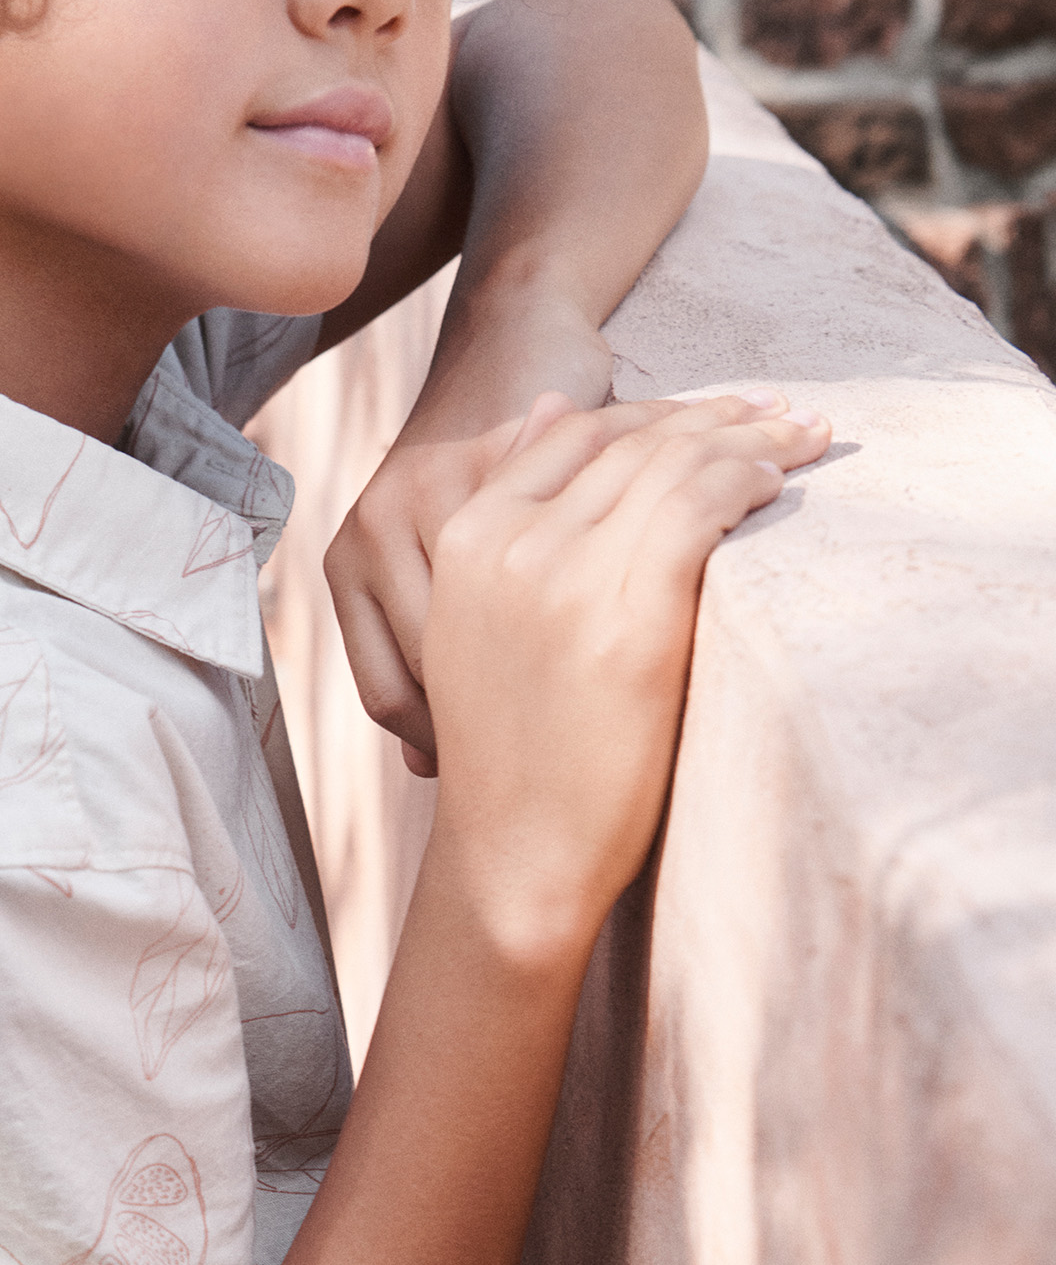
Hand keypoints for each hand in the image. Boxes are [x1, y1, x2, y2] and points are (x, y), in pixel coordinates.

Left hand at [323, 292, 623, 777]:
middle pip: (429, 669)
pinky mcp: (483, 468)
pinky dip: (568, 585)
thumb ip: (437, 647)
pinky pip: (523, 557)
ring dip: (533, 662)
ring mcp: (421, 500)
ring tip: (582, 702)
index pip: (387, 696)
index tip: (491, 770)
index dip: (442, 742)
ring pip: (475, 623)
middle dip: (487, 718)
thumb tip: (425, 768)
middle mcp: (371, 536)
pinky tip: (609, 610)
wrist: (519, 337)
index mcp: (353, 570)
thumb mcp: (452, 561)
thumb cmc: (496, 470)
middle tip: (548, 751)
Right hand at [421, 391, 829, 953]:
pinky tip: (783, 481)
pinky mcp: (625, 614)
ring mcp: (560, 577)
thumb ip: (508, 526)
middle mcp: (505, 544)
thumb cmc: (514, 754)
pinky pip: (700, 505)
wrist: (515, 856)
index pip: (571, 434)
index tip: (711, 413)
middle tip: (779, 409)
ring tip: (802, 433)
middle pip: (625, 440)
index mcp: (463, 540)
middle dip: (711, 414)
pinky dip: (750, 477)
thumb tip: (548, 412)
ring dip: (748, 435)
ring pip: (669, 461)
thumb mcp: (479, 624)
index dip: (649, 412)